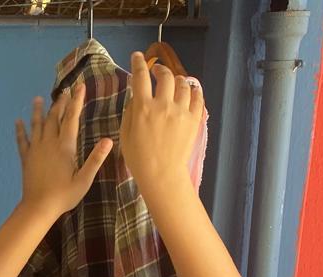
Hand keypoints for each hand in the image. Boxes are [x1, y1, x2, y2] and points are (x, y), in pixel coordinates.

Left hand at [15, 85, 113, 219]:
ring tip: (38, 99)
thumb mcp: (84, 179)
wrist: (38, 207)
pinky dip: (20, 130)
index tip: (79, 87)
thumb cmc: (64, 195)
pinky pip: (22, 140)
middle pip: (54, 117)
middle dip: (60, 103)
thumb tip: (108, 140)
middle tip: (64, 91)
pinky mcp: (26, 158)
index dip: (76, 101)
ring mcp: (35, 149)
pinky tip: (18, 122)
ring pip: (37, 125)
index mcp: (65, 147)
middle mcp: (49, 143)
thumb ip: (95, 159)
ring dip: (38, 111)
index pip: (71, 118)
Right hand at [119, 52, 203, 190]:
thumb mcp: (125, 134)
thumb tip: (136, 96)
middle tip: (157, 71)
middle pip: (165, 76)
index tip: (137, 56)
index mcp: (143, 108)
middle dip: (160, 69)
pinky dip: (193, 91)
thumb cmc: (138, 157)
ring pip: (183, 84)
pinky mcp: (194, 119)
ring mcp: (181, 111)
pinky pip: (197, 98)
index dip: (138, 63)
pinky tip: (190, 92)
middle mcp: (163, 105)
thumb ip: (130, 111)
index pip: (140, 77)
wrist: (161, 174)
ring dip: (177, 80)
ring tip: (174, 82)